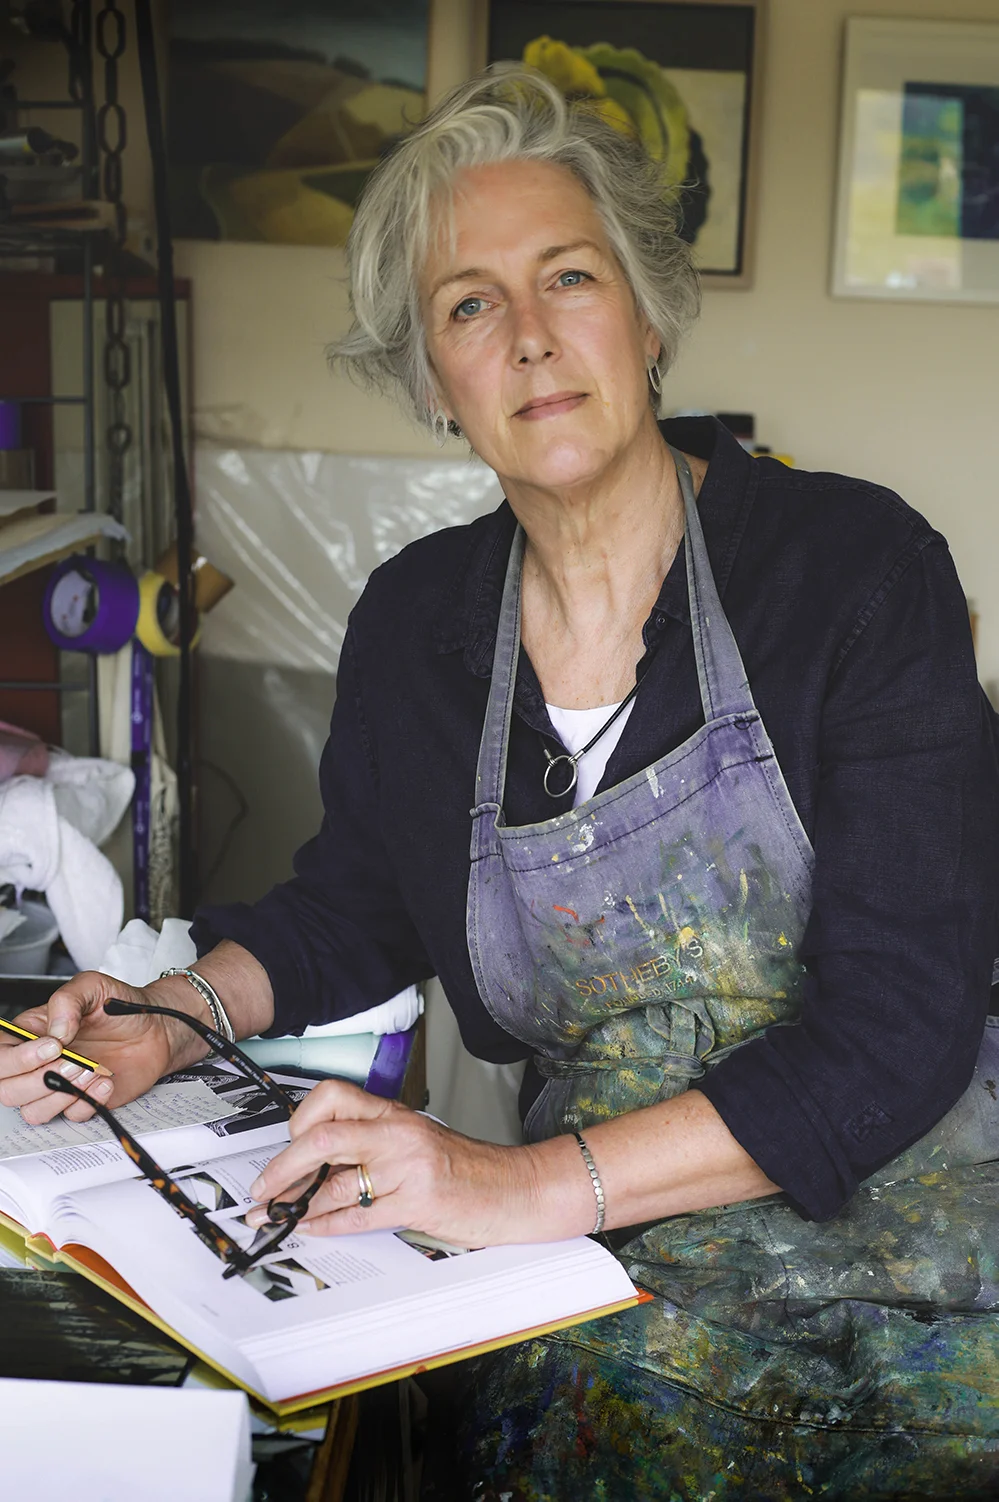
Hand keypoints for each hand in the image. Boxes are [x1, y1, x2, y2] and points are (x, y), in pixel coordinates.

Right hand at [0, 971, 207, 1124]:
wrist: (156, 1028)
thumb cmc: (120, 1006)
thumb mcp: (93, 986)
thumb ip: (67, 1001)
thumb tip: (54, 1032)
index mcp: (31, 1033)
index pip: (0, 1055)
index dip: (17, 1058)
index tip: (53, 1046)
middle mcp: (38, 1063)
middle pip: (7, 1089)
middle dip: (39, 1079)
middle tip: (75, 1061)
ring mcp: (58, 1085)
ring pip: (33, 1111)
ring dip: (62, 1094)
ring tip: (92, 1070)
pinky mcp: (82, 1102)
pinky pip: (71, 1116)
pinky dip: (88, 1102)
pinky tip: (106, 1081)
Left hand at [244, 1079, 583, 1246]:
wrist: (515, 1188)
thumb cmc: (465, 1168)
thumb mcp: (414, 1143)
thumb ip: (370, 1146)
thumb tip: (314, 1167)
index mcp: (394, 1113)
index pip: (331, 1098)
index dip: (298, 1123)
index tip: (282, 1147)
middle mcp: (398, 1132)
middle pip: (321, 1135)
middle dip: (281, 1166)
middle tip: (261, 1189)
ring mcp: (408, 1166)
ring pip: (334, 1180)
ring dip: (296, 1204)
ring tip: (276, 1216)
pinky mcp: (417, 1201)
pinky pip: (357, 1215)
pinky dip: (327, 1225)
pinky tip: (312, 1229)